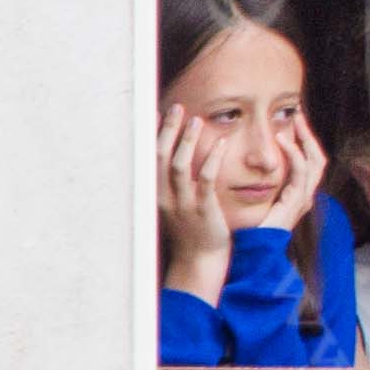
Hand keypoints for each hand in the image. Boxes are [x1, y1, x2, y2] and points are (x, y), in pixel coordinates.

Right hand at [157, 104, 231, 267]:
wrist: (200, 261)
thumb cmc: (189, 230)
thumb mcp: (173, 205)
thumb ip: (170, 183)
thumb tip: (171, 158)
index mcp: (154, 194)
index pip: (148, 158)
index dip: (152, 134)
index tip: (156, 112)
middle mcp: (163, 197)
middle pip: (159, 156)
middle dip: (167, 129)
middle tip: (178, 108)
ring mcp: (182, 204)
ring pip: (178, 165)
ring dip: (187, 140)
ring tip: (197, 120)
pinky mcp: (203, 209)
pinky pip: (205, 180)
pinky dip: (211, 159)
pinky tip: (221, 144)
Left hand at [258, 109, 327, 231]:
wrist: (251, 253)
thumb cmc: (250, 229)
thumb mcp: (256, 200)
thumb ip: (258, 183)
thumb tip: (248, 162)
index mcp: (296, 194)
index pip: (308, 160)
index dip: (303, 139)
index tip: (292, 119)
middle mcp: (304, 195)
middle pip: (317, 157)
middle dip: (309, 134)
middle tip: (298, 112)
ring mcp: (303, 199)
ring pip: (315, 160)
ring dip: (305, 138)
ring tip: (295, 120)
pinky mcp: (296, 202)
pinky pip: (301, 172)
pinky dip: (294, 153)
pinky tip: (283, 140)